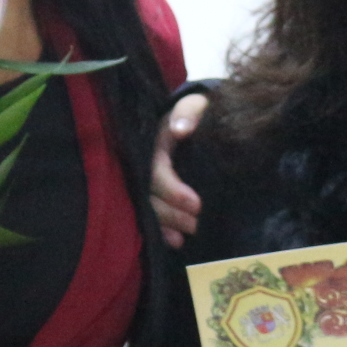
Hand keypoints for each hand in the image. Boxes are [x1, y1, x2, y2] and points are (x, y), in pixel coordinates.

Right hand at [153, 94, 209, 247]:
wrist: (199, 118)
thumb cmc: (199, 112)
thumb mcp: (196, 104)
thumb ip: (190, 112)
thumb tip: (181, 129)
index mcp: (154, 142)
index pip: (155, 170)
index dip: (172, 190)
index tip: (196, 204)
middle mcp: (146, 163)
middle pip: (149, 194)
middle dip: (171, 213)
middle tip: (195, 224)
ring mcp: (148, 179)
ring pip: (148, 207)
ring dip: (166, 224)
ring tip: (188, 233)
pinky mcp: (155, 193)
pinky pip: (151, 214)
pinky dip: (162, 230)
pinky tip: (176, 241)